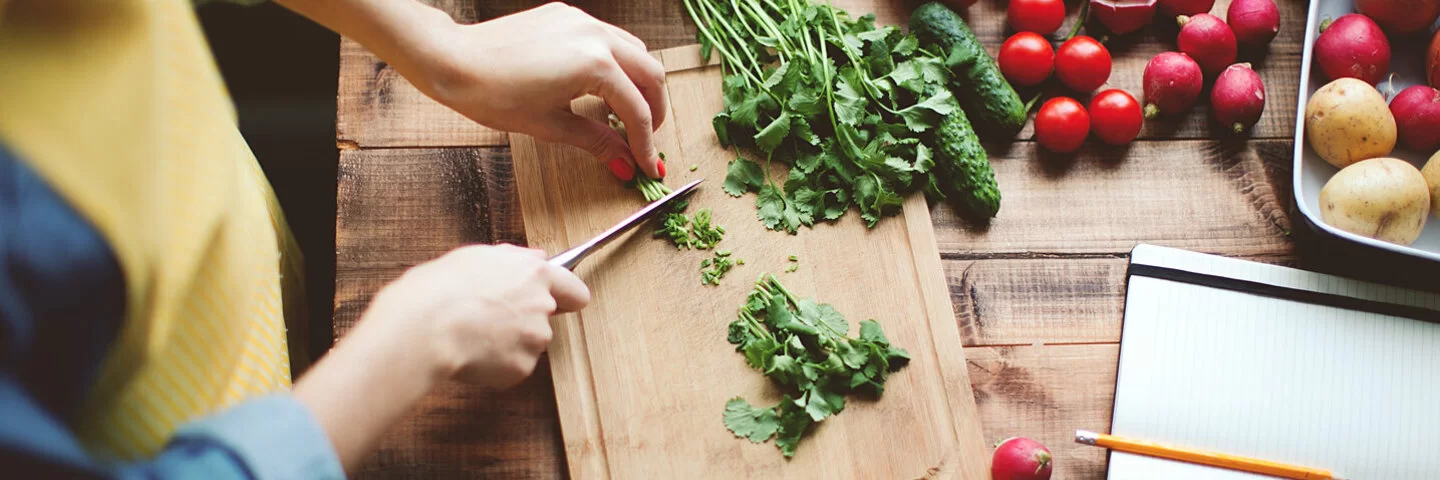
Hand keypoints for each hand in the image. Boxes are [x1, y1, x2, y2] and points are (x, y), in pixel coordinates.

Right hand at [293, 244, 586, 470]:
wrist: (422, 329)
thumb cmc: (437, 290)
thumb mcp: (473, 257)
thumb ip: (511, 259)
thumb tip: (533, 258)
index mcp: (532, 273)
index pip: (574, 289)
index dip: (567, 296)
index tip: (563, 301)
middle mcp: (542, 305)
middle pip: (546, 318)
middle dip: (524, 320)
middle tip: (488, 319)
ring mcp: (534, 339)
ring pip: (528, 344)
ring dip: (509, 344)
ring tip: (472, 336)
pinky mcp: (521, 368)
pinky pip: (511, 368)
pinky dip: (495, 366)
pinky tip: (471, 354)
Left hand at [411, 3, 668, 180]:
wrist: (454, 61)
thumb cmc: (492, 94)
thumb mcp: (550, 125)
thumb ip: (596, 141)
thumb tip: (623, 163)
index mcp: (594, 64)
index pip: (635, 110)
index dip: (644, 142)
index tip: (647, 164)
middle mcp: (595, 36)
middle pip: (650, 74)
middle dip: (654, 110)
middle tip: (646, 140)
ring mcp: (582, 21)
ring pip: (635, 51)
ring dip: (640, 83)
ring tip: (627, 114)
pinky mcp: (567, 16)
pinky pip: (609, 38)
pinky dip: (618, 64)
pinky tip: (604, 87)